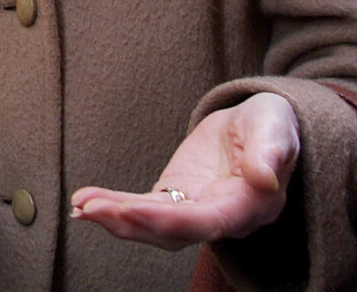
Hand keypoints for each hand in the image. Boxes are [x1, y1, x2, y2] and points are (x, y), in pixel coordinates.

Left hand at [70, 92, 299, 249]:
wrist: (260, 126)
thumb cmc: (271, 125)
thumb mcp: (275, 126)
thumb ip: (271, 150)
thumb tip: (266, 179)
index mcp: (249, 206)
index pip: (208, 222)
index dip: (170, 220)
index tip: (132, 210)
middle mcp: (220, 219)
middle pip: (172, 231)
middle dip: (130, 222)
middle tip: (91, 208)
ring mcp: (194, 212)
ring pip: (152, 226)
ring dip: (114, 218)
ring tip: (81, 205)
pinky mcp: (175, 199)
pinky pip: (142, 210)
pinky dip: (113, 208)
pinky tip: (84, 203)